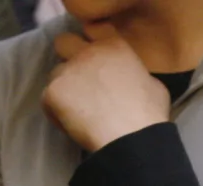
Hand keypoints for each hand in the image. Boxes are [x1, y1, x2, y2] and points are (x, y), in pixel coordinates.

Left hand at [44, 23, 169, 152]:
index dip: (90, 42)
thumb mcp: (154, 86)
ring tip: (80, 113)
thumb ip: (134, 73)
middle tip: (78, 81)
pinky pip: (48, 101)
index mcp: (114, 46)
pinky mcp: (53, 92)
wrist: (131, 140)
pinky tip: (75, 126)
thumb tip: (130, 78)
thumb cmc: (147, 117)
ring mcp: (69, 70)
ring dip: (64, 90)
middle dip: (67, 57)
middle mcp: (88, 52)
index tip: (93, 57)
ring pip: (56, 75)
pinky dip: (57, 114)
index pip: (94, 28)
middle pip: (64, 42)